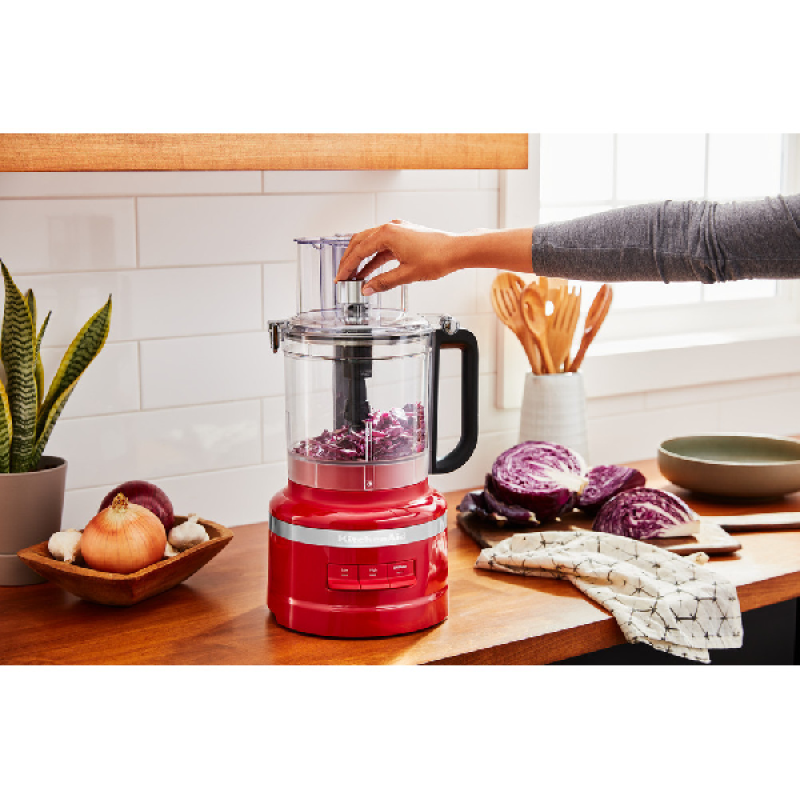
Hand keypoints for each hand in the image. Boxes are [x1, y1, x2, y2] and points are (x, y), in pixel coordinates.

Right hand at [335, 220, 463, 294]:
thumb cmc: (437, 257)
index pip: (359, 251)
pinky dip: (374, 258)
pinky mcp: (404, 236)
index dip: (347, 267)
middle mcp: (390, 227)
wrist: (456, 250)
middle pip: (360, 242)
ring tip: (354, 276)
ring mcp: (397, 230)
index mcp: (387, 233)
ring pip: (370, 243)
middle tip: (342, 275)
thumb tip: (367, 289)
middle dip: (349, 260)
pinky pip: (382, 246)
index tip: (339, 278)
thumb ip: (383, 282)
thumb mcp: (406, 274)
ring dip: (361, 259)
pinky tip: (370, 271)